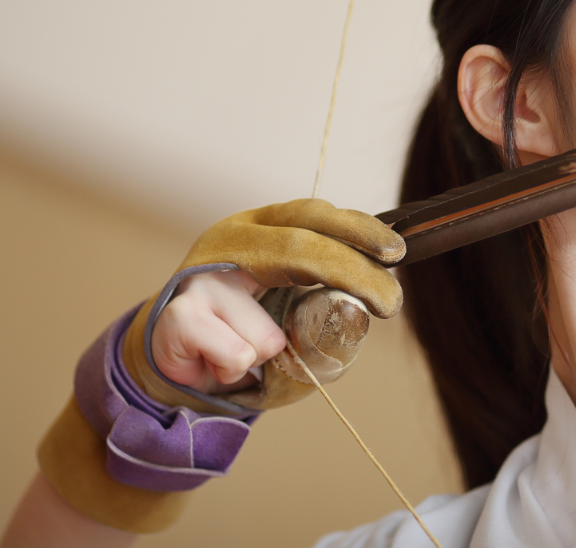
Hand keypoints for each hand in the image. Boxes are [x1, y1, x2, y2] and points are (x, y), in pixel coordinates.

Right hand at [129, 199, 405, 408]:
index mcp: (262, 227)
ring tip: (245, 353)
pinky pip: (237, 354)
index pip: (315, 216)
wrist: (167, 358)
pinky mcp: (177, 312)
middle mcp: (232, 238)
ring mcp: (201, 272)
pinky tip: (215, 363)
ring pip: (269, 329)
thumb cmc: (240, 330)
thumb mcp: (287, 301)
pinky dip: (235, 370)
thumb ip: (323, 290)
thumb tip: (371, 301)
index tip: (397, 252)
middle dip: (353, 274)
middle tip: (391, 303)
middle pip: (301, 247)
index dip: (359, 230)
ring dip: (267, 354)